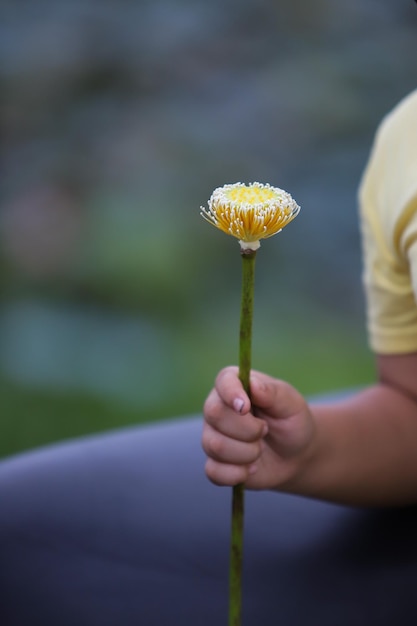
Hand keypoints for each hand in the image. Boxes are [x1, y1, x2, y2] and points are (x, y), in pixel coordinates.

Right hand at [202, 366, 315, 489]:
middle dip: (247, 429)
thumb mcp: (290, 404)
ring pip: (215, 445)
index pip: (223, 381)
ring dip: (247, 453)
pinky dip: (237, 474)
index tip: (246, 408)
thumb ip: (272, 393)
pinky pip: (213, 471)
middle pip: (214, 414)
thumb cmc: (291, 421)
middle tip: (265, 430)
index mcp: (234, 384)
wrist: (295, 455)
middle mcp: (217, 407)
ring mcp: (212, 435)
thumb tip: (253, 385)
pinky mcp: (214, 463)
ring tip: (260, 449)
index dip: (231, 394)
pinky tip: (252, 469)